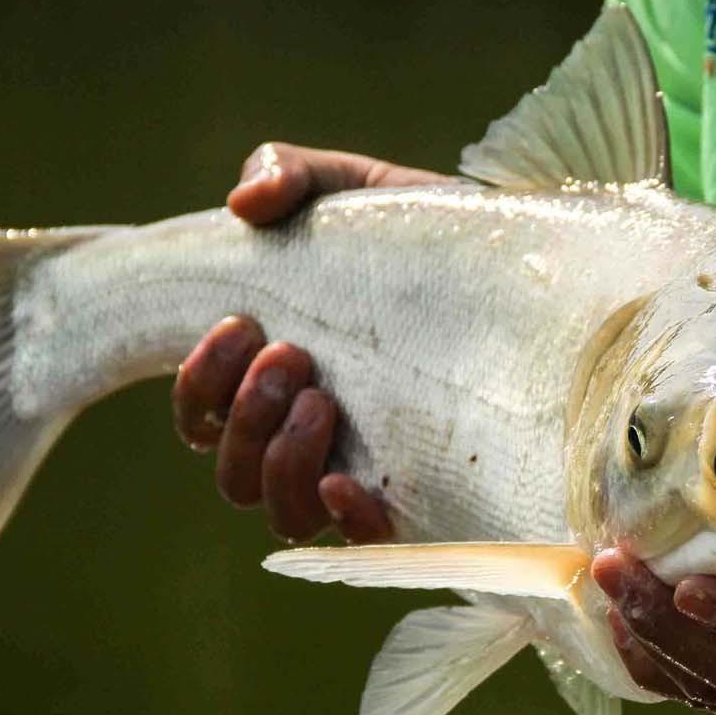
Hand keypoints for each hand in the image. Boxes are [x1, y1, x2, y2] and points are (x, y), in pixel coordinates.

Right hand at [172, 142, 449, 542]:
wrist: (516, 263)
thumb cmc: (419, 233)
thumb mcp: (354, 189)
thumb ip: (290, 175)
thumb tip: (246, 203)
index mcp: (272, 374)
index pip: (200, 416)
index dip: (199, 385)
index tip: (238, 325)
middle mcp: (304, 435)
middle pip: (232, 473)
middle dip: (243, 415)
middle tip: (292, 353)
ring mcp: (359, 468)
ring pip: (281, 514)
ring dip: (282, 463)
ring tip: (324, 401)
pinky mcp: (418, 495)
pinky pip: (361, 539)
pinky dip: (343, 519)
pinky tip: (350, 481)